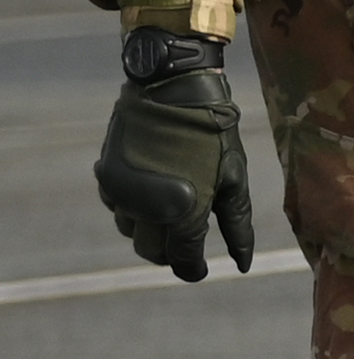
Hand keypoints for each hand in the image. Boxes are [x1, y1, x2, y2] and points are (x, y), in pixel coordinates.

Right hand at [99, 29, 254, 281]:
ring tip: (173, 216)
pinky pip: (117, 207)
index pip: (182, 257)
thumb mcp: (233, 179)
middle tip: (189, 246)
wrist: (171, 88)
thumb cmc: (213, 133)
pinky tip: (153, 195)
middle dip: (171, 253)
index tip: (201, 270)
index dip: (192, 269)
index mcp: (181, 211)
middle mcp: (145, 206)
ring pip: (130, 231)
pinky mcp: (107, 175)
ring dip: (150, 232)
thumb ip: (237, 225)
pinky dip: (134, 210)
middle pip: (152, 250)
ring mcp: (121, 191)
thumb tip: (242, 264)